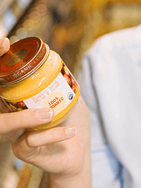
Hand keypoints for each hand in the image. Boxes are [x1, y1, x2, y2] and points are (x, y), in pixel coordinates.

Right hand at [0, 37, 91, 186]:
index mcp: (23, 100)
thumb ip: (66, 84)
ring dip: (29, 116)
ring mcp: (15, 133)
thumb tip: (65, 65)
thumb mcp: (72, 100)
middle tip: (15, 69)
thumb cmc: (73, 123)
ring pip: (7, 123)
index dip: (2, 61)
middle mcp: (13, 114)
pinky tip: (71, 131)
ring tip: (51, 114)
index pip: (6, 81)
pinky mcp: (23, 150)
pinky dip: (53, 134)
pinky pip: (32, 140)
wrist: (78, 152)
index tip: (4, 42)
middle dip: (1, 80)